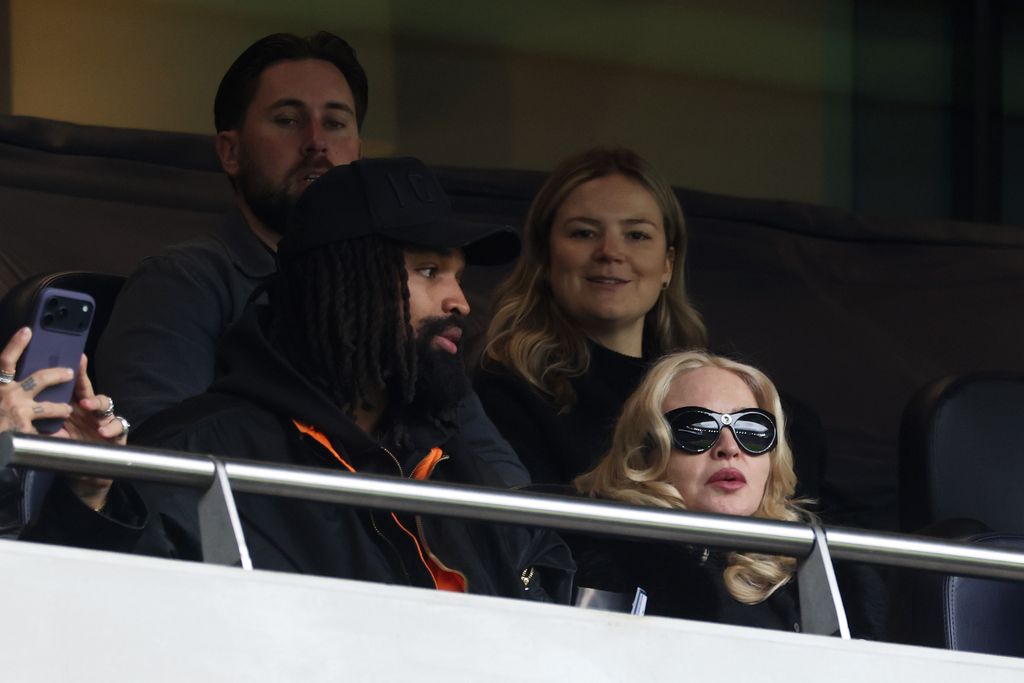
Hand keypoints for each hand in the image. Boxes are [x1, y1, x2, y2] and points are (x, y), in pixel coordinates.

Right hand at [0, 327, 75, 432]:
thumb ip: (4, 386)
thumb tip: (12, 374)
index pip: (6, 361)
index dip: (16, 345)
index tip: (28, 330)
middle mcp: (8, 396)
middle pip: (39, 379)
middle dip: (57, 374)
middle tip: (69, 372)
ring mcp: (18, 413)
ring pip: (48, 407)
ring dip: (60, 408)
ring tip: (67, 409)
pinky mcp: (24, 431)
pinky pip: (43, 432)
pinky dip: (50, 435)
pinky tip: (56, 438)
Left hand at [54, 354, 120, 510]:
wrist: (85, 476)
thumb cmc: (69, 452)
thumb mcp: (53, 437)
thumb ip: (45, 424)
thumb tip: (27, 413)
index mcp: (73, 409)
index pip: (73, 387)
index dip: (75, 372)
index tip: (74, 356)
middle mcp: (89, 411)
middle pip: (89, 389)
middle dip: (84, 380)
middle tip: (77, 368)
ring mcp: (104, 420)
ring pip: (106, 403)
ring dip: (96, 403)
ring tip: (87, 406)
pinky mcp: (118, 433)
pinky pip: (119, 425)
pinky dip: (111, 427)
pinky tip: (102, 431)